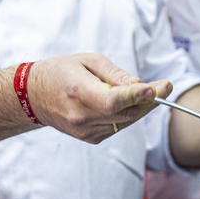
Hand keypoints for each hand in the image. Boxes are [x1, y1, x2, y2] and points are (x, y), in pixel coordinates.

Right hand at [29, 53, 171, 143]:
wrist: (34, 96)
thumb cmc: (61, 72)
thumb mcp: (88, 60)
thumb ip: (115, 74)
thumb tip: (139, 86)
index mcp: (78, 92)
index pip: (113, 100)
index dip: (137, 96)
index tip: (156, 88)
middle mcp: (81, 116)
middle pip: (125, 114)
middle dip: (150, 101)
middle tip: (165, 87)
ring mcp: (84, 131)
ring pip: (125, 123)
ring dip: (141, 108)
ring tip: (149, 92)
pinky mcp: (89, 138)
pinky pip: (117, 128)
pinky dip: (127, 116)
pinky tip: (126, 103)